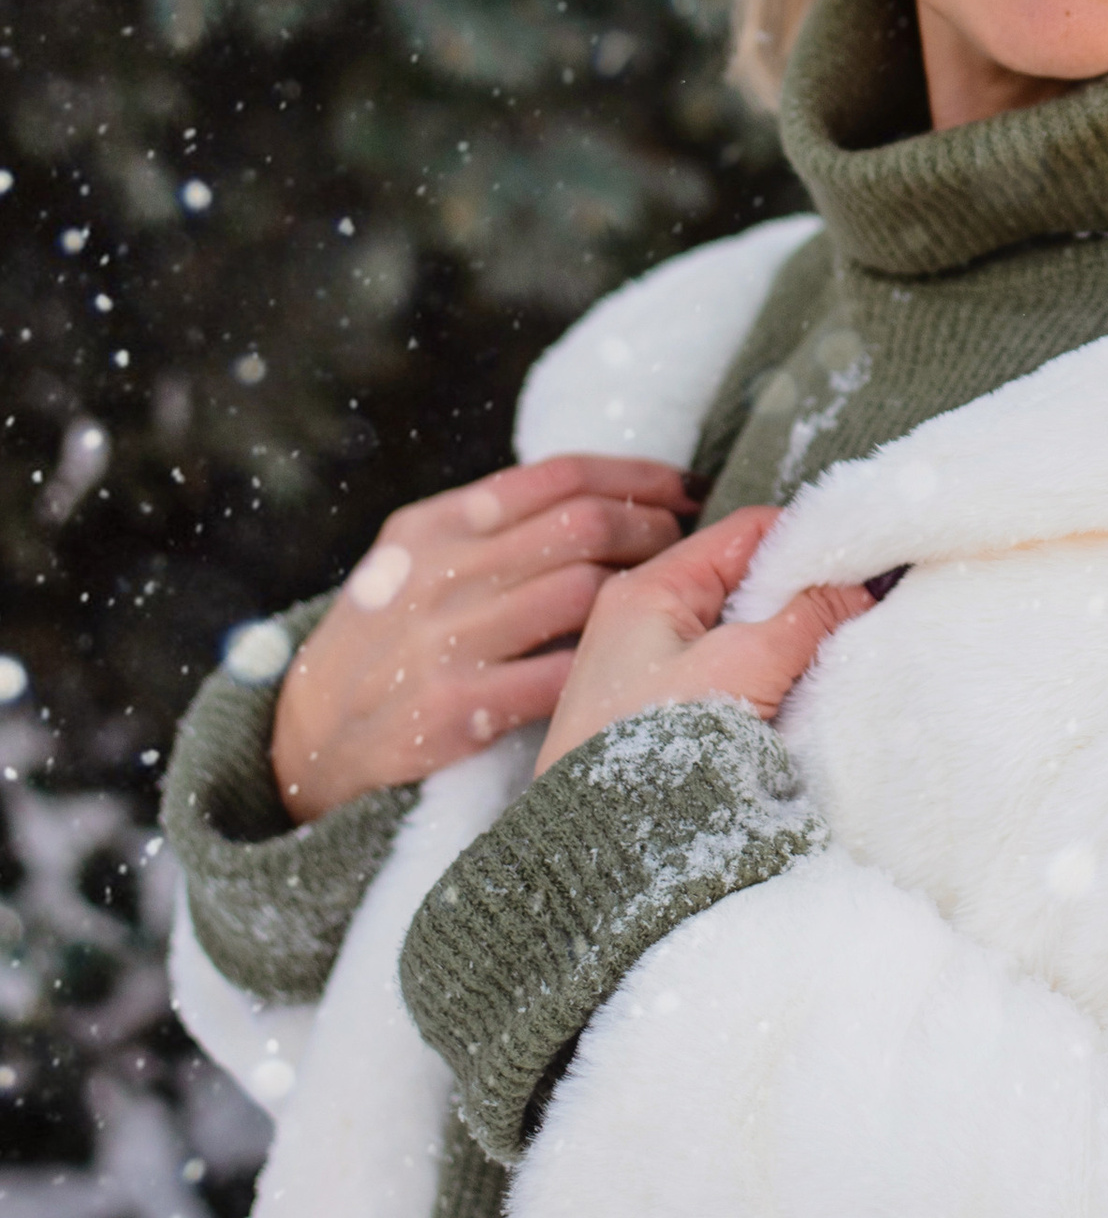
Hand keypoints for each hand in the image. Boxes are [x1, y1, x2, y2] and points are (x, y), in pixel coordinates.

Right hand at [272, 455, 695, 822]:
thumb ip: (490, 526)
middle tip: (691, 543)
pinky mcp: (455, 710)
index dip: (638, 476)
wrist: (307, 741)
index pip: (559, 476)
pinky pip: (560, 674)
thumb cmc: (387, 640)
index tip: (686, 487)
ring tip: (674, 598)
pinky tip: (632, 663)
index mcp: (433, 525)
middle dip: (654, 529)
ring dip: (645, 592)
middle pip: (583, 527)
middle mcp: (437, 574)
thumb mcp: (415, 562)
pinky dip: (604, 664)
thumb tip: (603, 492)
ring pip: (583, 594)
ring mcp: (444, 642)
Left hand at [532, 505, 876, 778]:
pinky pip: (730, 670)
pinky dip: (769, 673)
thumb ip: (806, 616)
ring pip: (742, 627)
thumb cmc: (654, 748)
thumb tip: (858, 584)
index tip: (864, 557)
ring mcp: (653, 667)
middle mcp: (645, 618)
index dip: (809, 539)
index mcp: (649, 589)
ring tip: (840, 645)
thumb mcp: (743, 666)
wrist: (605, 851)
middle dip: (804, 591)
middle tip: (861, 605)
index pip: (745, 533)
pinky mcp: (665, 711)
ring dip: (790, 635)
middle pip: (745, 578)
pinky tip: (803, 687)